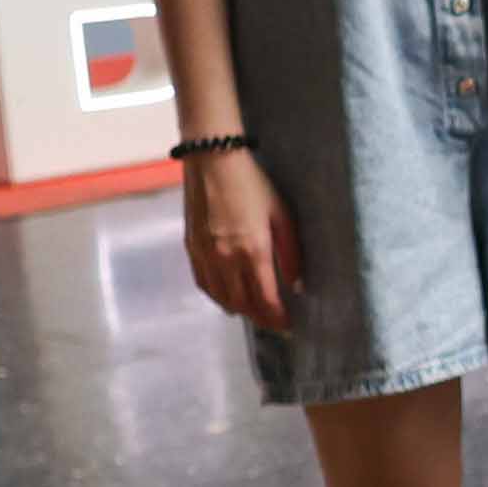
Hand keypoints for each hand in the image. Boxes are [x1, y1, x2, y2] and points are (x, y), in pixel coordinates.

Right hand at [182, 144, 301, 334]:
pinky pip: (203, 284)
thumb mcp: (281, 214)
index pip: (266, 299)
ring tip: (254, 313)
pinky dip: (217, 296)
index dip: (277, 318)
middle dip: (260, 318)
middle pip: (243, 304)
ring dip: (239, 310)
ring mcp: (205, 255)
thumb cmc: (252, 183)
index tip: (287, 326)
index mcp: (253, 251)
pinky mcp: (191, 248)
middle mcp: (226, 259)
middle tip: (273, 322)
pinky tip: (227, 296)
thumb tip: (297, 283)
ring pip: (221, 298)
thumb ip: (290, 252)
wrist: (212, 160)